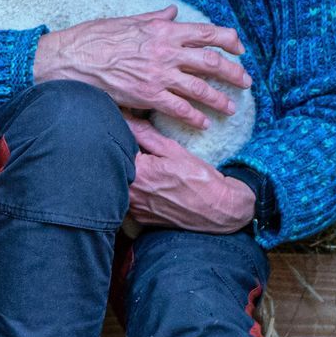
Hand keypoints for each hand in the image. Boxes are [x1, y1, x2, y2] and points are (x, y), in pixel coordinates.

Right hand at [33, 7, 251, 128]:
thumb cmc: (95, 37)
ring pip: (201, 88)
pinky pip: (179, 109)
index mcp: (163, 30)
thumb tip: (172, 11)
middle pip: (212, 62)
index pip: (207, 32)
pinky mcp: (147, 95)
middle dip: (234, 73)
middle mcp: (167, 51)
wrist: (72, 58)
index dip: (229, 40)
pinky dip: (195, 117)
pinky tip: (203, 123)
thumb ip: (155, 17)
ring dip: (219, 99)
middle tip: (246, 82)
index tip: (240, 47)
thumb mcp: (128, 20)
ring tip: (231, 108)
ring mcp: (159, 75)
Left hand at [125, 117, 256, 232]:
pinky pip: (131, 200)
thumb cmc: (200, 179)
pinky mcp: (140, 218)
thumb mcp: (174, 151)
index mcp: (138, 173)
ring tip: (150, 170)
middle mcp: (132, 194)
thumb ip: (146, 134)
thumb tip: (127, 118)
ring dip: (129, 175)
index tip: (129, 134)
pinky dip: (137, 191)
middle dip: (125, 157)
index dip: (122, 138)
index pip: (117, 148)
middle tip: (142, 152)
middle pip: (117, 168)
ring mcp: (135, 209)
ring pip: (122, 185)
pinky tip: (154, 187)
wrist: (218, 210)